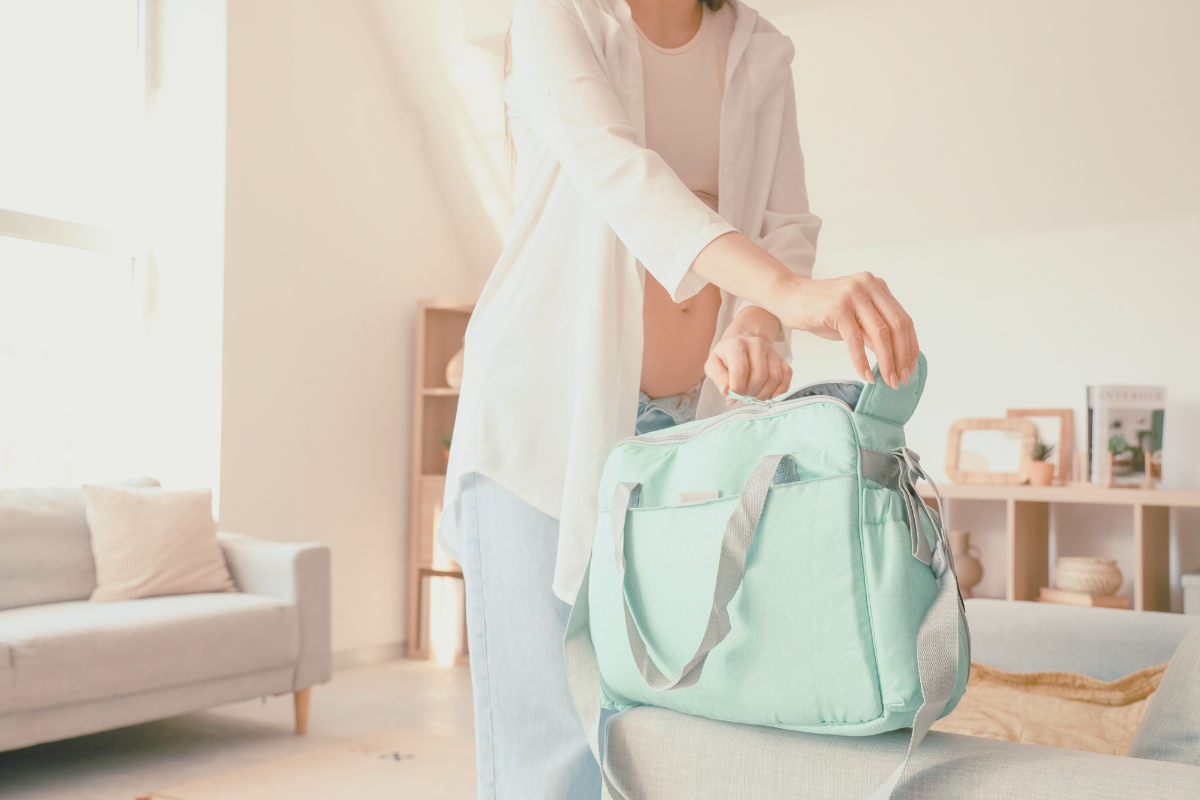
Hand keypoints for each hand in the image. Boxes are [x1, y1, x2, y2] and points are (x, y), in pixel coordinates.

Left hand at [706, 335, 792, 402]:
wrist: (740, 344)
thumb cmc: (726, 357)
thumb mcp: (713, 364)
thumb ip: (718, 377)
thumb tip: (727, 391)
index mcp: (737, 344)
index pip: (741, 371)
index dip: (737, 389)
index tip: (733, 396)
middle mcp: (756, 344)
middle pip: (759, 376)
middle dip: (750, 392)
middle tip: (743, 394)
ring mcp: (771, 350)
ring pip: (774, 378)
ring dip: (763, 393)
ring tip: (753, 393)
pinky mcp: (781, 358)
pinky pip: (787, 375)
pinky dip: (780, 389)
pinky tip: (770, 395)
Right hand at [777, 272, 917, 389]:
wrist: (787, 297)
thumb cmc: (820, 311)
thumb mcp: (853, 320)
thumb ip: (873, 332)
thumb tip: (897, 358)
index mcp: (877, 286)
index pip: (904, 319)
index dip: (910, 346)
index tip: (909, 369)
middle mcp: (869, 285)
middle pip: (898, 326)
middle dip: (902, 357)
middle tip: (900, 379)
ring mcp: (854, 294)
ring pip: (880, 334)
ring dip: (886, 362)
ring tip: (886, 380)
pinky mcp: (838, 307)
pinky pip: (856, 340)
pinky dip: (862, 361)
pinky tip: (866, 375)